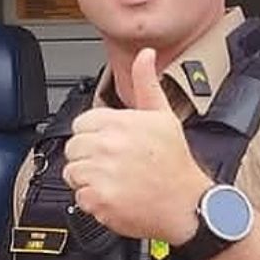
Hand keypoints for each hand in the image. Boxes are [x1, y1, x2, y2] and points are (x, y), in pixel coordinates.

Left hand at [62, 47, 212, 244]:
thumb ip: (146, 83)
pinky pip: (79, 197)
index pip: (81, 123)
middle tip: (112, 165)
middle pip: (73, 148)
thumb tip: (145, 55)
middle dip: (88, 157)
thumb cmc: (175, 163)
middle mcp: (108, 146)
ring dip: (88, 179)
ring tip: (114, 181)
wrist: (186, 204)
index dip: (93, 135)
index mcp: (119, 122)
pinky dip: (93, 201)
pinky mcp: (99, 199)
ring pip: (72, 172)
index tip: (108, 145)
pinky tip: (114, 196)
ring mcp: (102, 173)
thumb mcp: (163, 115)